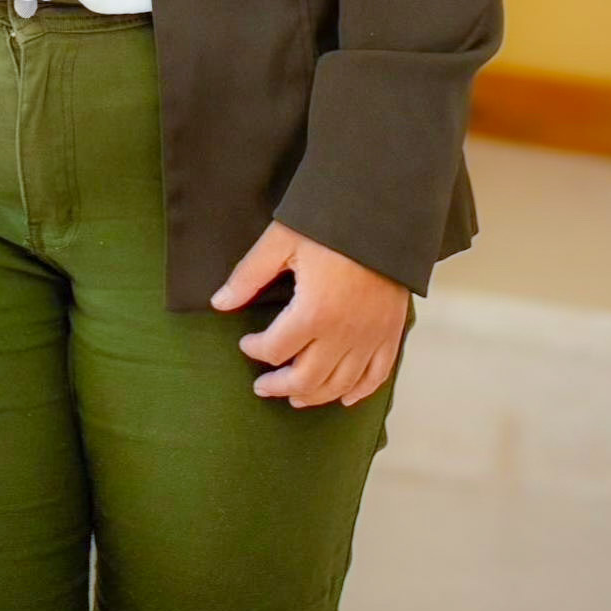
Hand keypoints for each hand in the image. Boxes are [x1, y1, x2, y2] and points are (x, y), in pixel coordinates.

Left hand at [211, 221, 407, 407]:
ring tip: (295, 397)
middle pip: (307, 379)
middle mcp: (343, 334)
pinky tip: (345, 398)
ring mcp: (370, 337)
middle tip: (262, 386)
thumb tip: (219, 303)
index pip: (275, 349)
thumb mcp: (282, 241)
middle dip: (280, 386)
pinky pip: (377, 375)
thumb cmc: (330, 223)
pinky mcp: (391, 332)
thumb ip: (249, 275)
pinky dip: (360, 392)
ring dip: (315, 396)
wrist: (383, 212)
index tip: (246, 343)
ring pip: (340, 385)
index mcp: (313, 313)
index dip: (255, 349)